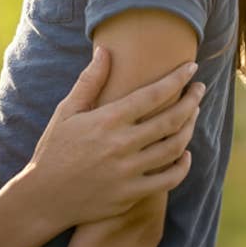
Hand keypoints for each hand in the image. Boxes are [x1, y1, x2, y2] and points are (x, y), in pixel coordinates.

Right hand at [24, 47, 203, 233]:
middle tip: (201, 88)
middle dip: (191, 100)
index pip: (152, 95)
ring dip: (189, 128)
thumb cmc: (55, 148)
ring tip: (194, 114)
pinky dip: (182, 165)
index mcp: (107, 120)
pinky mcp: (132, 194)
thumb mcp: (67, 110)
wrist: (45, 196)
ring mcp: (129, 172)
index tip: (191, 68)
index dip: (176, 79)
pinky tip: (185, 153)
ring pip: (173, 147)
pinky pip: (168, 179)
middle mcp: (122, 145)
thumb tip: (105, 50)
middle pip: (170, 119)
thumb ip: (90, 81)